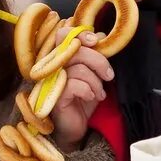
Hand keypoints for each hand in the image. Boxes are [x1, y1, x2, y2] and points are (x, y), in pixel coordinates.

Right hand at [49, 25, 114, 151]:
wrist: (77, 127)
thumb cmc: (84, 98)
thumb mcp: (94, 75)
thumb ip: (95, 55)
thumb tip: (101, 36)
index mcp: (61, 57)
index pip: (63, 35)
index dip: (80, 33)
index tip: (96, 41)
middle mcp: (53, 66)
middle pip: (76, 50)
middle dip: (99, 61)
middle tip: (109, 76)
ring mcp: (51, 80)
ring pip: (79, 69)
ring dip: (96, 82)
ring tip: (99, 93)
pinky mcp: (54, 96)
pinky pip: (75, 85)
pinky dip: (88, 90)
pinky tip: (90, 97)